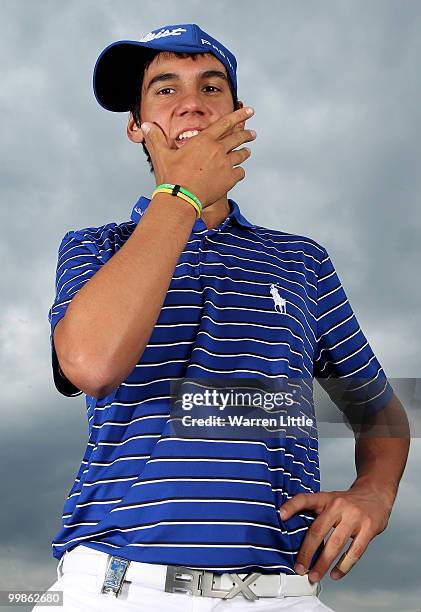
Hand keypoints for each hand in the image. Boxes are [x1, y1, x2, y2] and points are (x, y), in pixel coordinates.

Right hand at [139, 106, 255, 208]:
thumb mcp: (161, 155)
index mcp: (203, 140)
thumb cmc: (171, 177)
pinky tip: (237, 173)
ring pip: (241, 155)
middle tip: (252, 133)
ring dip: (244, 152)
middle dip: (246, 134)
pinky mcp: (229, 180)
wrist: (180, 199)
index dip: (239, 115)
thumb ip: (156, 138)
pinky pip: (240, 172)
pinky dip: (239, 172)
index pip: (225, 123)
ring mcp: (225, 165)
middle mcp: (217, 150)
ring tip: (247, 152)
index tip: (249, 111)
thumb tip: (147, 126)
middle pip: (237, 138)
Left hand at [278, 487, 392, 582]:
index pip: (305, 499)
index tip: (280, 515)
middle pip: (318, 530)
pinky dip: (343, 566)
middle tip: (299, 568)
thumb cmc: (347, 502)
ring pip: (335, 544)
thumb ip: (316, 513)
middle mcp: (338, 505)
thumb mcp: (330, 499)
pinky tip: (335, 574)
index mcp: (326, 498)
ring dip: (323, 564)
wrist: (375, 494)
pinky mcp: (368, 528)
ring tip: (314, 576)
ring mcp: (354, 517)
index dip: (292, 506)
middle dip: (306, 552)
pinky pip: (354, 552)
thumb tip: (294, 533)